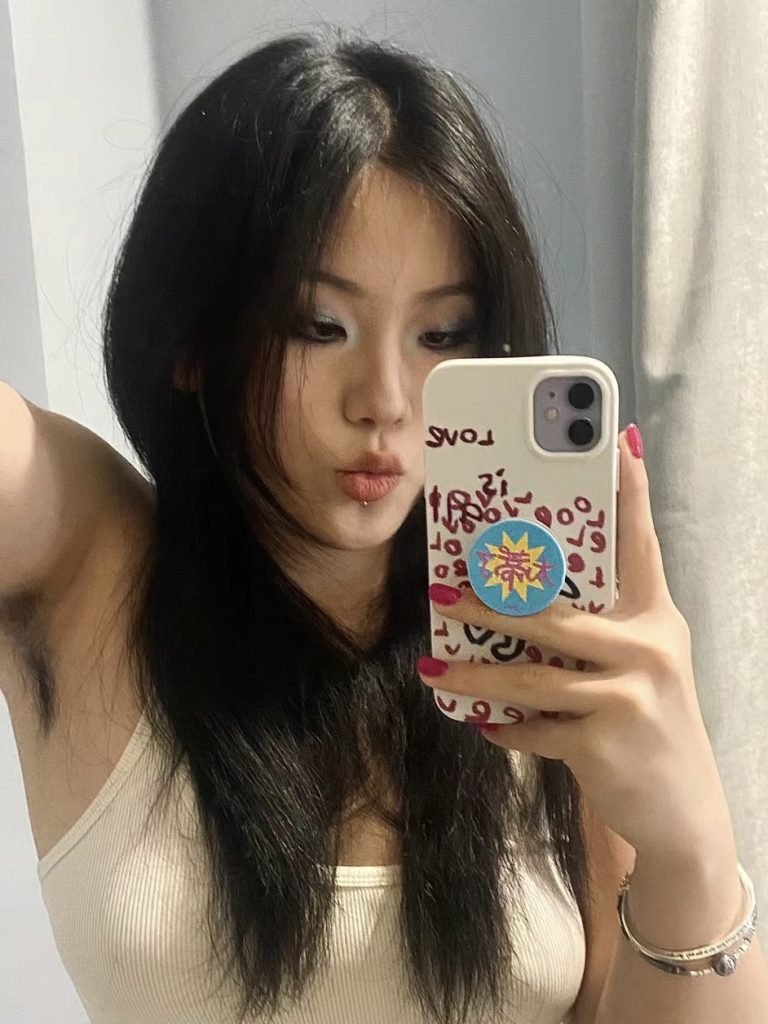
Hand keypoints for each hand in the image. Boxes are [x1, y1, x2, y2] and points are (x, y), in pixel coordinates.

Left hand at [418, 427, 734, 862]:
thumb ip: (596, 627)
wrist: (683, 810)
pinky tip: (481, 721)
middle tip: (444, 589)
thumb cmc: (648, 720)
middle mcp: (650, 647)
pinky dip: (504, 727)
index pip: (641, 543)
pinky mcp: (607, 745)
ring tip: (436, 667)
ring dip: (478, 673)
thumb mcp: (638, 663)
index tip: (617, 440)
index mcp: (656, 616)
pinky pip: (536, 729)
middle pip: (557, 615)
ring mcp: (631, 697)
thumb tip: (520, 596)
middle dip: (494, 602)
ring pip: (535, 677)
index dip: (630, 490)